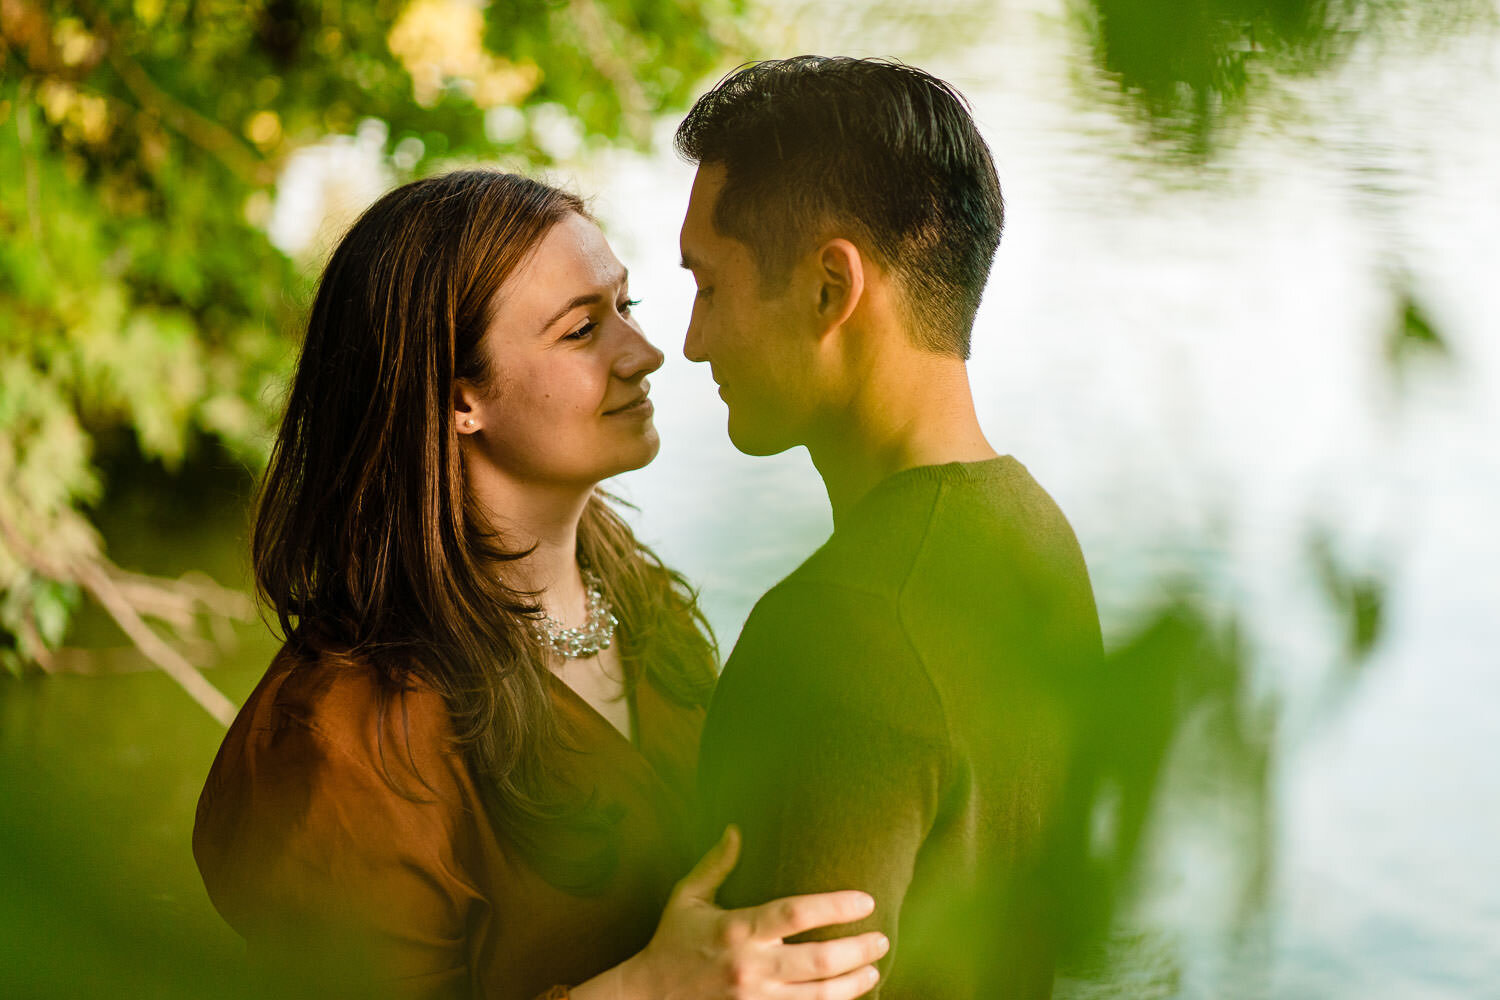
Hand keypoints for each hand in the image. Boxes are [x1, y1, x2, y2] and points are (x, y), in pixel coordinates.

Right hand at [578, 826, 887, 999]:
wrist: (648, 997)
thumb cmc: (671, 942)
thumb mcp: (688, 898)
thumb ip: (716, 864)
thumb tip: (736, 828)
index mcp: (737, 929)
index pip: (796, 913)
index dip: (836, 906)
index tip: (865, 900)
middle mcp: (751, 967)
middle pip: (819, 960)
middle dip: (857, 951)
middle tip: (881, 939)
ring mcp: (755, 999)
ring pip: (818, 996)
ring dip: (853, 984)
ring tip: (874, 969)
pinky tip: (846, 996)